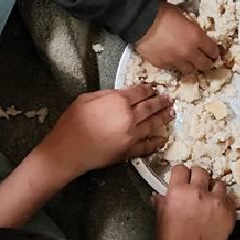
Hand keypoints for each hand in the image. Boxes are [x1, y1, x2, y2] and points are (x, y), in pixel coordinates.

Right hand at [36, 84, 171, 178]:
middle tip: (169, 99)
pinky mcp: (130, 151)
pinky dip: (157, 142)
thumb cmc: (72, 123)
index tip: (153, 88)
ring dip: (164, 118)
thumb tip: (121, 93)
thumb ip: (106, 94)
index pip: (140, 92)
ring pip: (153, 124)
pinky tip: (163, 138)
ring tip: (172, 113)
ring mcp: (132, 135)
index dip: (148, 89)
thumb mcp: (86, 98)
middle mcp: (130, 117)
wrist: (68, 150)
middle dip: (161, 102)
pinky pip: (148, 145)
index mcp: (119, 101)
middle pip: (150, 107)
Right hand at [134, 1, 219, 74]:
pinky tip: (173, 59)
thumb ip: (192, 28)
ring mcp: (175, 61)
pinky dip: (175, 65)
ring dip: (191, 66)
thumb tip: (195, 33)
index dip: (214, 52)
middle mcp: (189, 52)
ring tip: (188, 62)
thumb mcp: (183, 16)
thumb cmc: (161, 13)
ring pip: (190, 71)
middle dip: (207, 63)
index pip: (213, 50)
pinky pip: (173, 69)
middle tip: (205, 60)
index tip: (213, 52)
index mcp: (196, 37)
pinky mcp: (163, 65)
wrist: (140, 21)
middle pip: (205, 65)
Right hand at [157, 166, 236, 239]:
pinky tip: (217, 212)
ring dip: (213, 188)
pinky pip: (229, 198)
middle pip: (201, 171)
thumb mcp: (160, 221)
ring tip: (210, 199)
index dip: (181, 175)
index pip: (180, 169)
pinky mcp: (230, 211)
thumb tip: (160, 196)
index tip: (181, 181)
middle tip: (196, 188)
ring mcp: (216, 200)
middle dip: (198, 177)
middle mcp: (198, 191)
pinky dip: (224, 202)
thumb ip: (162, 204)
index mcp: (178, 192)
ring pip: (218, 183)